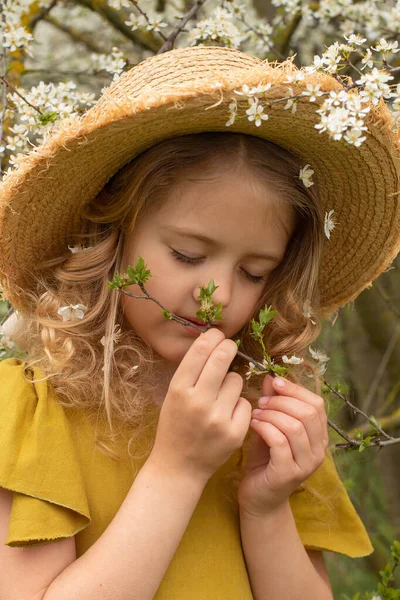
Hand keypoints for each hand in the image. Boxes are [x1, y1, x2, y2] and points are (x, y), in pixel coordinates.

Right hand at [149, 328, 251, 483]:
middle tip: (230, 346)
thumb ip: (191, 371)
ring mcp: (218, 418)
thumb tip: (213, 341)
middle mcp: (198, 402)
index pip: (200, 351)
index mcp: (178, 390)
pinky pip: (245, 402)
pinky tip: (227, 415)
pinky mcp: (235, 432)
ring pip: (236, 380)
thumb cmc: (175, 425)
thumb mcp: (173, 395)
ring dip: (231, 382)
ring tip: (220, 395)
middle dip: (229, 347)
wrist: (178, 467)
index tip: (217, 335)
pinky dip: (238, 405)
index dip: (212, 337)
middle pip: (222, 358)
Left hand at [237, 375, 328, 517]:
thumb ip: (273, 404)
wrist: (258, 498)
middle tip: (262, 401)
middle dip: (282, 402)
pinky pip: (279, 442)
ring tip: (256, 413)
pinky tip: (252, 425)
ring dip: (271, 415)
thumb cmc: (265, 460)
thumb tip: (271, 377)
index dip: (296, 389)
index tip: (275, 383)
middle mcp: (318, 451)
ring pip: (294, 427)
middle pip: (308, 413)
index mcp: (319, 437)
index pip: (317, 404)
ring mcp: (305, 464)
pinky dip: (264, 428)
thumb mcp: (270, 426)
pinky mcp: (288, 474)